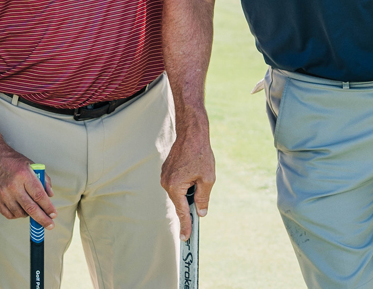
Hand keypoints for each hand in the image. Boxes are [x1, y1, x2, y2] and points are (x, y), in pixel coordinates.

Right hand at [0, 140, 55, 227]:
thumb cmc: (12, 160)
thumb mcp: (31, 164)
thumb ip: (43, 179)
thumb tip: (50, 195)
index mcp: (24, 175)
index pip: (39, 196)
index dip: (48, 207)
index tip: (54, 214)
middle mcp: (13, 186)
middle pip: (31, 208)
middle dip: (42, 219)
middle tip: (50, 225)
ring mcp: (3, 194)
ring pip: (20, 213)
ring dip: (29, 215)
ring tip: (33, 211)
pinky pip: (8, 214)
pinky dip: (17, 215)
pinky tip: (21, 211)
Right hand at [161, 121, 215, 240]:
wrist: (191, 133)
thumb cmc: (200, 154)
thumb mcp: (207, 178)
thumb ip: (203, 198)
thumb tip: (200, 212)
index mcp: (175, 186)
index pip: (182, 211)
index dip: (186, 225)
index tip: (186, 238)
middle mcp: (166, 183)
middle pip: (180, 202)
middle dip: (190, 202)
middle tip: (200, 195)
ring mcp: (164, 176)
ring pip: (178, 192)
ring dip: (189, 190)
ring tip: (199, 174)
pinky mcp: (166, 171)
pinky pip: (176, 184)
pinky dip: (185, 183)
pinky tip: (193, 172)